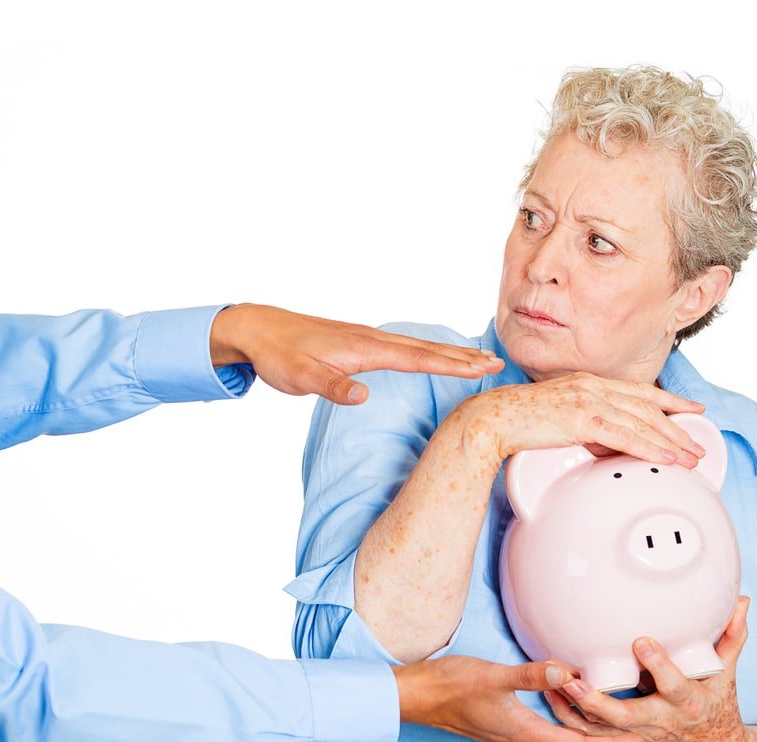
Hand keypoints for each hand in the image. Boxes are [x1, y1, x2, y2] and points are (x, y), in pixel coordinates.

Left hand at [209, 304, 503, 403]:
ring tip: (478, 359)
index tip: (480, 369)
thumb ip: (332, 386)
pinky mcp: (361, 344)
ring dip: (450, 353)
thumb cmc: (279, 354)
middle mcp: (372, 339)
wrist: (258, 330)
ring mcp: (368, 339)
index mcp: (364, 348)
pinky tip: (435, 356)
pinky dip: (429, 352)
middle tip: (497, 362)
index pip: (417, 359)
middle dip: (462, 356)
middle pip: (426, 350)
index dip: (450, 365)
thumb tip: (363, 396)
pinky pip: (406, 348)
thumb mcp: (299, 376)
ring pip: (419, 347)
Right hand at [393, 655, 643, 741]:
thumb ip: (532, 675)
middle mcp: (520, 739)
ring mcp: (511, 733)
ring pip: (559, 741)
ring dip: (588, 738)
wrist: (417, 695)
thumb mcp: (493, 675)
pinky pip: (544, 731)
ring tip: (612, 730)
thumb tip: (568, 672)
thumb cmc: (451, 685)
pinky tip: (568, 708)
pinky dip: (564, 724)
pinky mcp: (503, 723)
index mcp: (522, 733)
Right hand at [460, 372, 705, 466]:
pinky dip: (650, 448)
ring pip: (641, 421)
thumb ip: (585, 424)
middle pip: (647, 406)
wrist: (492, 419)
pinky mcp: (581, 419)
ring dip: (670, 441)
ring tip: (690, 457)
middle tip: (698, 444)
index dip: (669, 400)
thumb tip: (605, 443)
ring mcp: (587, 400)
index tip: (691, 409)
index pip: (638, 390)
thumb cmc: (517, 421)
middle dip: (677, 427)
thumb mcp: (559, 416)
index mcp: (587, 382)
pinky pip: (625, 436)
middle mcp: (592, 386)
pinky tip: (666, 459)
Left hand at [543, 597, 749, 741]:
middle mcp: (661, 721)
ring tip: (553, 681)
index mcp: (687, 703)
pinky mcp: (624, 737)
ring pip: (602, 728)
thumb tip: (741, 600)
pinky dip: (570, 716)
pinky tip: (550, 693)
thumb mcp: (727, 673)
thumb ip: (731, 636)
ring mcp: (640, 733)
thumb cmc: (717, 705)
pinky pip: (592, 733)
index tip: (641, 641)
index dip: (659, 665)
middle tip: (575, 680)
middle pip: (626, 717)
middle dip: (599, 701)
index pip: (673, 685)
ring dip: (575, 708)